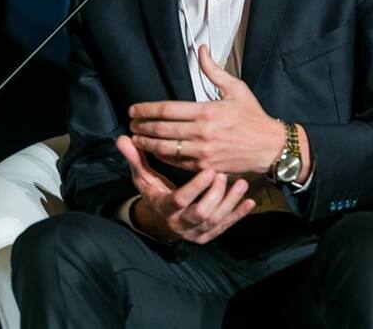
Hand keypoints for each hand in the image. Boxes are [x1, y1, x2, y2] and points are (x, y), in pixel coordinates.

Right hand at [116, 135, 254, 244]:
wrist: (161, 221)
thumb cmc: (154, 192)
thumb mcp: (143, 178)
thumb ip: (135, 159)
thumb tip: (121, 139)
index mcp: (165, 208)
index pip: (180, 200)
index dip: (195, 187)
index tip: (208, 170)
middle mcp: (181, 223)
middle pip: (201, 213)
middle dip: (214, 195)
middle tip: (223, 174)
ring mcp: (196, 231)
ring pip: (216, 220)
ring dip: (230, 202)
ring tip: (240, 183)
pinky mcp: (209, 234)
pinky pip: (226, 226)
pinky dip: (239, 214)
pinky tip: (250, 201)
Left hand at [129, 45, 286, 174]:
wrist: (269, 147)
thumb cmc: (252, 116)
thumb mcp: (236, 89)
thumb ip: (214, 71)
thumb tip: (201, 50)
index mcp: (207, 111)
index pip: (167, 110)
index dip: (146, 110)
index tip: (134, 110)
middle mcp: (202, 133)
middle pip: (162, 130)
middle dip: (142, 127)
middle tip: (131, 124)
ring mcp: (203, 153)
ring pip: (166, 149)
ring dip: (147, 144)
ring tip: (136, 138)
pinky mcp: (205, 167)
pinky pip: (177, 163)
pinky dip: (162, 157)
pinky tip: (154, 151)